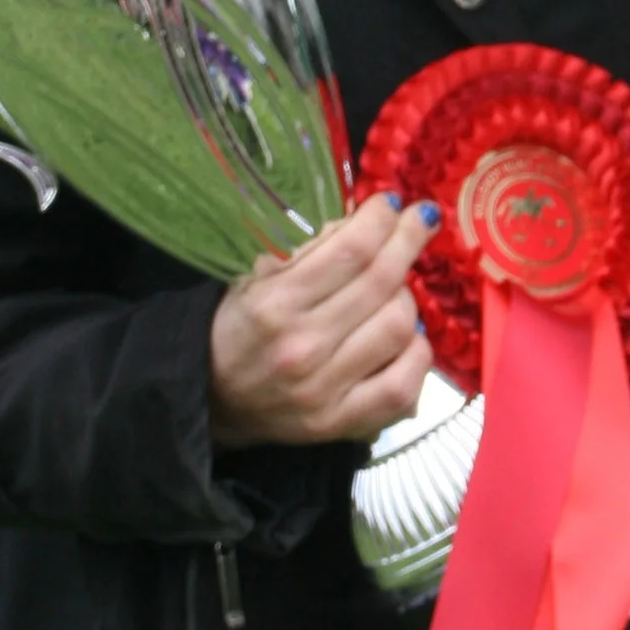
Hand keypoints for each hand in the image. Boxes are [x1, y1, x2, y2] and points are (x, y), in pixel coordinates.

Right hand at [210, 195, 436, 449]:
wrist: (212, 399)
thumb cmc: (240, 328)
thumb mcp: (258, 278)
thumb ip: (311, 251)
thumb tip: (368, 223)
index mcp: (275, 305)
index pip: (350, 251)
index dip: (381, 220)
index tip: (391, 204)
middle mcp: (302, 348)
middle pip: (382, 284)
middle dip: (407, 243)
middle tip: (417, 223)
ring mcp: (325, 391)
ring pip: (399, 329)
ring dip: (408, 299)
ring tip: (397, 289)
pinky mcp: (341, 424)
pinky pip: (403, 386)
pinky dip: (417, 355)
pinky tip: (408, 338)